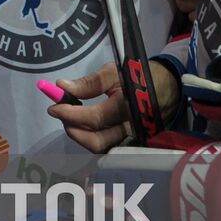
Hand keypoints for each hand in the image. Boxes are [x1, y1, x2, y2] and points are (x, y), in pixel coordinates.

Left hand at [48, 60, 179, 152]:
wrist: (167, 86)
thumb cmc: (138, 77)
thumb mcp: (115, 72)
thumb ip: (89, 82)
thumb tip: (62, 87)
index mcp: (128, 108)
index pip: (94, 118)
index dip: (70, 114)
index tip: (53, 106)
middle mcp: (131, 128)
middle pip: (96, 141)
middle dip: (73, 129)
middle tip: (60, 113)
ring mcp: (132, 138)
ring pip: (101, 147)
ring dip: (80, 135)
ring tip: (70, 118)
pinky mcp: (131, 143)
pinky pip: (107, 146)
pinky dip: (91, 137)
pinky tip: (83, 125)